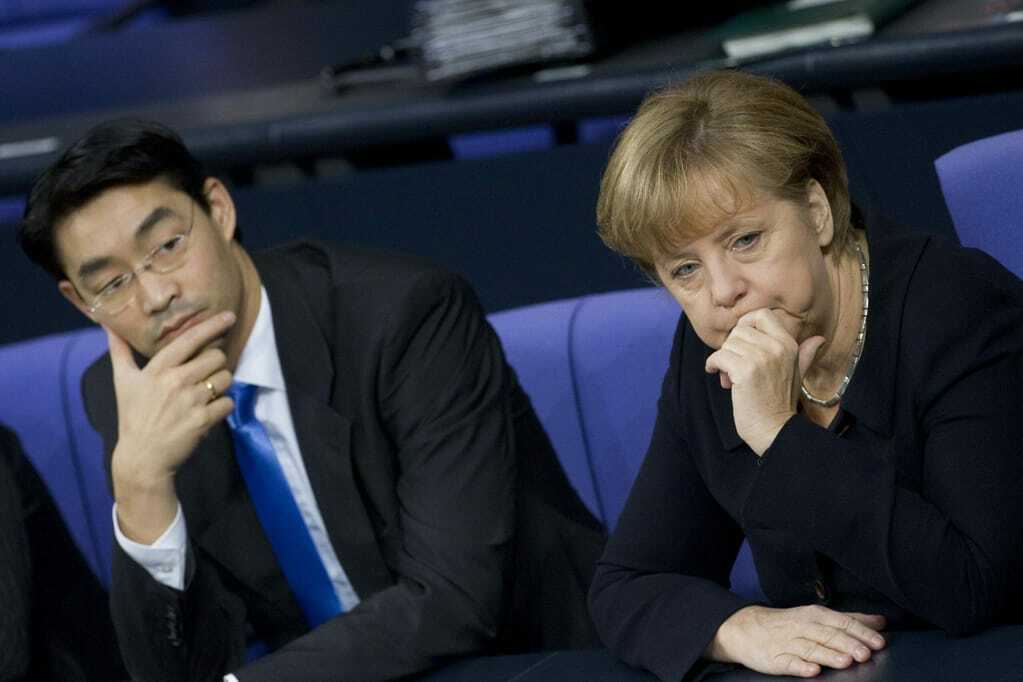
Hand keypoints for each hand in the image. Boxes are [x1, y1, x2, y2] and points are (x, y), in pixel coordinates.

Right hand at [108, 311, 236, 542]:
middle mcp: (175, 381)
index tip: (229, 316)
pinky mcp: (203, 420)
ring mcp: (190, 401)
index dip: (212, 325)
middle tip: (205, 375)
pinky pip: (228, 402)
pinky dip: (223, 406)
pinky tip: (209, 412)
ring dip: (221, 385)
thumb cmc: (133, 416)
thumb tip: (106, 323)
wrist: (142, 457)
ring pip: (226, 378)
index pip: (189, 339)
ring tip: (206, 394)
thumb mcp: (122, 381)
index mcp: (157, 369)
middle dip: (216, 364)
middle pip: (216, 357)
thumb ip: (118, 350)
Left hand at [705, 309, 824, 454]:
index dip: (745, 325)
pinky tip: (722, 378)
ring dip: (724, 360)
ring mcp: (761, 358)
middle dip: (733, 347)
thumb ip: (805, 354)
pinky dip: (714, 365)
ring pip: (728, 343)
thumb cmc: (781, 402)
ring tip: (732, 378)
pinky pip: (719, 356)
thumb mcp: (797, 374)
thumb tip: (819, 339)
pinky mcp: (745, 371)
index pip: (761, 314)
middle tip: (735, 367)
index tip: (741, 343)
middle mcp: (777, 347)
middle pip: (740, 330)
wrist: (775, 430)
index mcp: (789, 344)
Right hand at [707, 604, 886, 676]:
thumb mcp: (816, 616)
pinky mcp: (775, 659)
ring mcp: (788, 643)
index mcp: (815, 615)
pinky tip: (813, 671)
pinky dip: (801, 666)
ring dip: (829, 655)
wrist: (746, 627)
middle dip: (847, 644)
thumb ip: (849, 619)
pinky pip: (789, 663)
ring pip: (811, 649)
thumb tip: (879, 622)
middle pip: (828, 635)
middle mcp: (803, 627)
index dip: (861, 632)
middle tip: (865, 654)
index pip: (842, 622)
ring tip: (845, 661)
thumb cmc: (787, 624)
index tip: (879, 642)